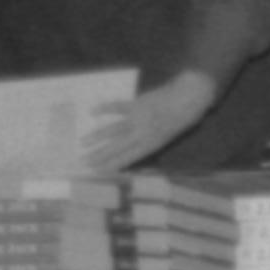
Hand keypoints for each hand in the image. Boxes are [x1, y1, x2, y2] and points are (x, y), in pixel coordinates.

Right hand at [86, 70, 218, 171]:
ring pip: (113, 130)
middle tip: (84, 161)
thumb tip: (133, 151)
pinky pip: (116, 107)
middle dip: (100, 155)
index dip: (112, 165)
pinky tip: (92, 112)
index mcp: (151, 145)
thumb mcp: (168, 139)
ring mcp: (137, 119)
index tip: (98, 171)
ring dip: (97, 137)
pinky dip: (104, 108)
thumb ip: (150, 144)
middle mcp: (142, 134)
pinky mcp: (135, 105)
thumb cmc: (181, 120)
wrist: (186, 99)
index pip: (127, 158)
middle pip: (116, 147)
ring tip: (83, 143)